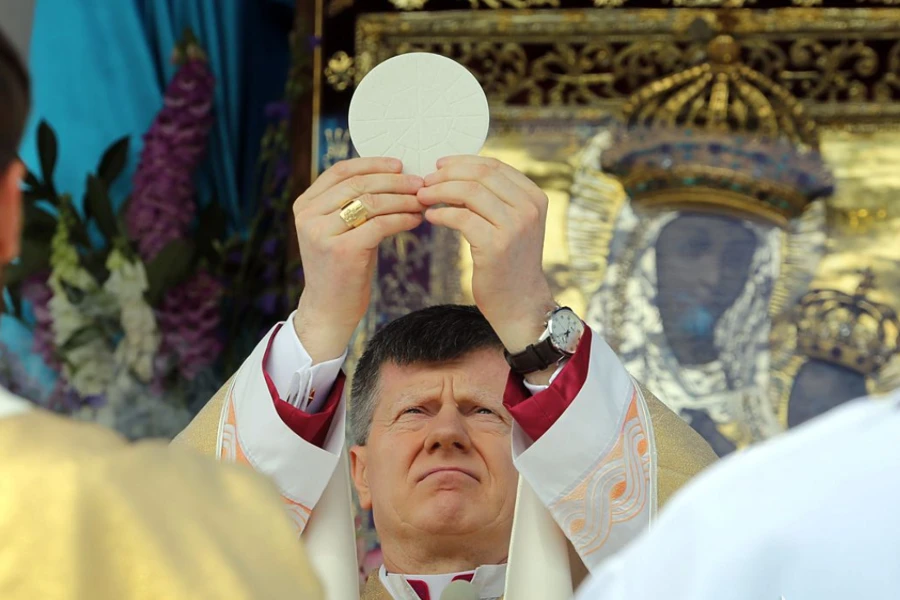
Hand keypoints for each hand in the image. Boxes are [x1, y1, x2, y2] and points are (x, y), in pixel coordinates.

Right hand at [293, 158, 424, 361]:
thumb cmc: (341, 268)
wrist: (329, 309)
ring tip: (422, 202)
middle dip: (394, 181)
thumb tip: (392, 176)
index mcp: (305, 204)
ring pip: (371, 202)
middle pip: (359, 184)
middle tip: (420, 183)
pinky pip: (380, 225)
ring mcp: (323, 233)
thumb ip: (351, 204)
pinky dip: (402, 219)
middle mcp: (308, 215)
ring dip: (403, 199)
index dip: (373, 164)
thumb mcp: (338, 230)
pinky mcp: (342, 250)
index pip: (341, 171)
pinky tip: (416, 220)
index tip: (400, 165)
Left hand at [418, 156, 555, 359]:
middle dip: (447, 175)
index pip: (494, 166)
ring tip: (422, 197)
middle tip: (425, 182)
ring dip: (439, 191)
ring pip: (469, 192)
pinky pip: (461, 217)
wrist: (520, 303)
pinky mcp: (496, 245)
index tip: (438, 166)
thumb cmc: (509, 262)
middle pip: (481, 175)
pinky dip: (440, 213)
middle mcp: (529, 208)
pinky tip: (430, 217)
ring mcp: (515, 226)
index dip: (462, 162)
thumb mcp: (511, 223)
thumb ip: (495, 198)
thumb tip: (455, 173)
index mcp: (534, 197)